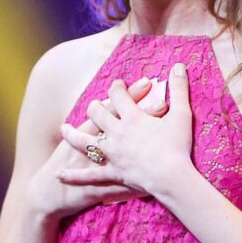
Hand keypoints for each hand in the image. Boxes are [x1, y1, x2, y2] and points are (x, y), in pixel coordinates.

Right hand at [25, 77, 162, 219]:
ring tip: (164, 141)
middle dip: (141, 114)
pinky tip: (155, 183)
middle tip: (163, 101)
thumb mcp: (72, 139)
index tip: (149, 82)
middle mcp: (94, 146)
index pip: (112, 107)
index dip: (129, 94)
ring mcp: (96, 167)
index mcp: (89, 131)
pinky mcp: (98, 188)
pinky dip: (137, 186)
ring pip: (124, 154)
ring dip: (143, 147)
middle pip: (123, 126)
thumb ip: (93, 122)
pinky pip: (121, 187)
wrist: (46, 192)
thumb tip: (109, 103)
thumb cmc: (63, 162)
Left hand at [57, 63, 193, 198]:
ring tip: (64, 130)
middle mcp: (117, 133)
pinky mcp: (111, 173)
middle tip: (95, 105)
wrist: (172, 177)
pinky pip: (88, 174)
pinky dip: (73, 176)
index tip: (118, 85)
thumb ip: (180, 88)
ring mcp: (111, 154)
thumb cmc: (178, 146)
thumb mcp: (182, 114)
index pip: (118, 95)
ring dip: (72, 134)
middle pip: (97, 113)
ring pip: (84, 141)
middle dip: (95, 106)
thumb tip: (179, 65)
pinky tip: (59, 175)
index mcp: (132, 117)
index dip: (117, 87)